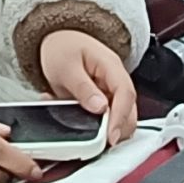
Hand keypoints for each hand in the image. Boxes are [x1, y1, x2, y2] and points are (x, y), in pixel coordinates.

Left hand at [39, 29, 136, 145]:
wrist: (55, 38)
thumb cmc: (62, 47)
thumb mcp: (66, 66)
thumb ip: (82, 88)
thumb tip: (100, 108)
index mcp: (111, 66)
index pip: (125, 94)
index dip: (121, 117)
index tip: (111, 136)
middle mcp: (115, 80)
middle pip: (128, 110)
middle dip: (118, 129)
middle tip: (100, 144)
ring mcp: (109, 92)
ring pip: (118, 118)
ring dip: (104, 130)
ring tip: (85, 135)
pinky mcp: (100, 101)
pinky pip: (103, 118)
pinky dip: (92, 126)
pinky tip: (73, 122)